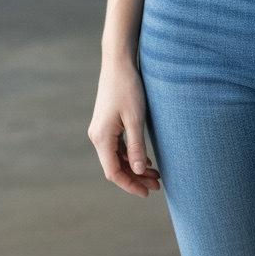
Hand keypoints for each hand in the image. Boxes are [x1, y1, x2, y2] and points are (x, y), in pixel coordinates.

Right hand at [88, 60, 161, 198]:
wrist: (118, 63)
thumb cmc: (128, 88)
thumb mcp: (135, 118)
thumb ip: (136, 146)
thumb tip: (137, 172)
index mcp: (102, 138)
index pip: (114, 172)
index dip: (130, 185)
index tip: (147, 192)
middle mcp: (97, 136)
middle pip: (115, 167)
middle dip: (135, 178)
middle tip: (157, 185)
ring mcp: (101, 130)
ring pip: (117, 157)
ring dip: (134, 167)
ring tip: (155, 174)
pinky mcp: (106, 124)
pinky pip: (117, 146)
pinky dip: (130, 155)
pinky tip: (145, 159)